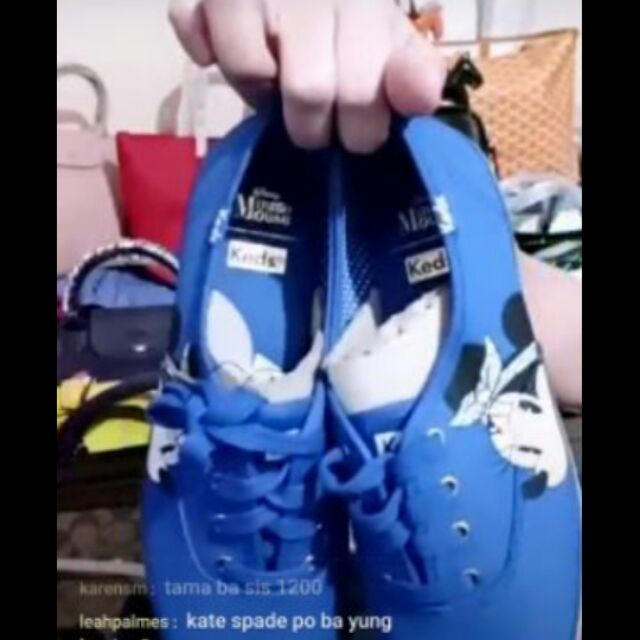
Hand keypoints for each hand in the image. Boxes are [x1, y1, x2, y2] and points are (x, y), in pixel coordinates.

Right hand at [169, 0, 445, 152]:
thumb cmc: (353, 27)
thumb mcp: (391, 46)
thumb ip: (412, 71)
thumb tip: (420, 97)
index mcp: (363, 4)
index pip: (360, 92)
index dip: (361, 129)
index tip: (359, 128)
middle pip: (306, 91)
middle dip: (312, 127)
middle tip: (316, 120)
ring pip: (249, 69)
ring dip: (258, 94)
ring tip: (272, 85)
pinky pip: (189, 23)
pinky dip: (201, 47)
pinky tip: (219, 47)